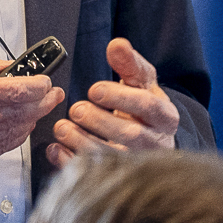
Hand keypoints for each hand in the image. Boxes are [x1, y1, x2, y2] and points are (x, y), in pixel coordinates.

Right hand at [0, 60, 64, 177]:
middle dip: (42, 104)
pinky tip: (15, 128)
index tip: (46, 82)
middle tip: (51, 95)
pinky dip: (12, 138)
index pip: (17, 90)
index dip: (39, 86)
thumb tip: (11, 68)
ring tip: (35, 110)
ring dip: (30, 122)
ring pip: (13, 136)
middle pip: (21, 114)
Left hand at [46, 37, 178, 167]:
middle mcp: (155, 142)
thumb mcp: (142, 83)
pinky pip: (94, 175)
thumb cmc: (145, 109)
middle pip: (131, 135)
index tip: (95, 90)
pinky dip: (72, 162)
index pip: (147, 106)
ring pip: (113, 158)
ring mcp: (137, 164)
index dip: (120, 98)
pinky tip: (57, 149)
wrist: (154, 140)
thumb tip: (116, 45)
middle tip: (76, 109)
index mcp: (165, 116)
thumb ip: (129, 63)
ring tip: (63, 128)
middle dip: (100, 121)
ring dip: (83, 142)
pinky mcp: (117, 178)